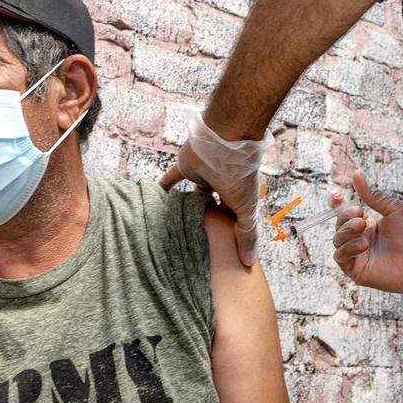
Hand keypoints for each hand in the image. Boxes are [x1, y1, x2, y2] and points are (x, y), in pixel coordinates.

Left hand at [160, 110, 272, 266]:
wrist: (226, 139)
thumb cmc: (240, 175)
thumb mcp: (246, 209)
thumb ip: (246, 234)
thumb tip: (249, 263)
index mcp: (239, 197)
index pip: (235, 219)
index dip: (230, 233)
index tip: (222, 251)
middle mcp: (222, 187)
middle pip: (213, 208)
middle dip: (207, 221)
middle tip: (196, 242)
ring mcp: (205, 177)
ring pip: (192, 196)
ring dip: (186, 206)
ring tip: (175, 226)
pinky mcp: (187, 168)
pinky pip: (171, 179)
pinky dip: (163, 187)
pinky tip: (153, 199)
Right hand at [333, 171, 402, 312]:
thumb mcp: (393, 209)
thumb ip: (372, 195)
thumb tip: (356, 174)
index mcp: (367, 225)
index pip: (344, 213)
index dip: (337, 205)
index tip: (336, 196)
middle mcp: (359, 239)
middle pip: (339, 224)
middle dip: (345, 216)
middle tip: (360, 212)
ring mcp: (357, 255)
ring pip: (337, 240)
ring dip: (346, 230)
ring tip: (363, 225)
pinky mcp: (356, 270)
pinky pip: (340, 257)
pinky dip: (348, 248)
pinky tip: (363, 244)